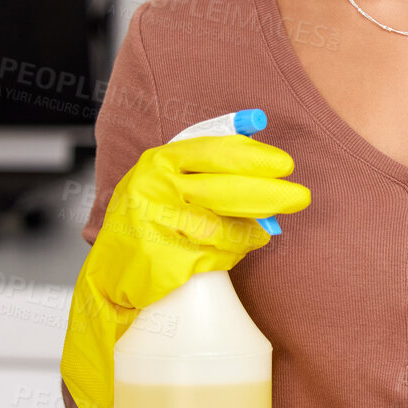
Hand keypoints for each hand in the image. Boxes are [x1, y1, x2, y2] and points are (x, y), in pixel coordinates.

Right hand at [59, 134, 309, 407]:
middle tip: (301, 197)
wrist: (107, 279)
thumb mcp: (165, 180)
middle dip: (271, 194)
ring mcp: (158, 226)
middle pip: (227, 189)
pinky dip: (236, 251)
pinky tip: (242, 248)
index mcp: (157, 162)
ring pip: (225, 225)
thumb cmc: (147, 222)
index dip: (254, 156)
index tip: (284, 164)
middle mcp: (154, 189)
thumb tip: (258, 128)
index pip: (214, 151)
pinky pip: (218, 253)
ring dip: (254, 229)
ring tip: (267, 229)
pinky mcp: (167, 259)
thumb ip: (205, 160)